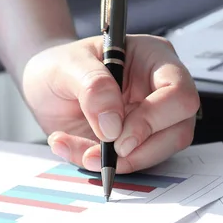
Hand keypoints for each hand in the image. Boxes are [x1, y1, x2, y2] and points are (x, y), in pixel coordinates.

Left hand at [22, 35, 199, 173]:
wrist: (42, 86)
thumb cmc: (59, 65)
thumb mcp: (66, 66)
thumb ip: (92, 87)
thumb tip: (113, 125)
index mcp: (152, 58)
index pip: (178, 91)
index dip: (154, 118)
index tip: (118, 136)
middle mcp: (159, 89)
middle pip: (179, 128)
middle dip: (142, 148)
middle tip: (105, 154)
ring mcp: (151, 118)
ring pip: (160, 152)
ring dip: (121, 162)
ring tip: (80, 152)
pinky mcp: (136, 142)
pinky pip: (131, 162)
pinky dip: (101, 165)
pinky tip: (72, 149)